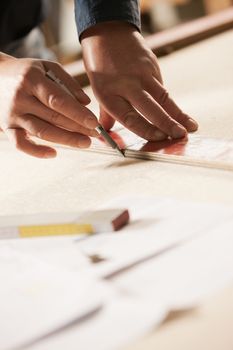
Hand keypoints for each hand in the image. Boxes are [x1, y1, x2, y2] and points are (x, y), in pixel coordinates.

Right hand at [0, 54, 98, 157]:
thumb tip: (86, 103)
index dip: (78, 114)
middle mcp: (20, 98)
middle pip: (53, 118)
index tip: (94, 123)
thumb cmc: (26, 73)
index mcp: (31, 80)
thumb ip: (68, 82)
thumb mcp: (47, 67)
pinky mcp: (7, 128)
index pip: (58, 101)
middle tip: (95, 134)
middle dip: (78, 128)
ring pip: (42, 132)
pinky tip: (54, 153)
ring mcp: (12, 115)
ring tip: (84, 143)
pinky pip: (21, 145)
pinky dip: (37, 152)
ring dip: (66, 140)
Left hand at [81, 22, 197, 140]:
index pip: (130, 117)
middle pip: (150, 107)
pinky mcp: (153, 66)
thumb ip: (106, 114)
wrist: (108, 34)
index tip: (159, 138)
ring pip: (163, 97)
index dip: (146, 129)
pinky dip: (172, 103)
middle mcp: (127, 84)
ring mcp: (142, 74)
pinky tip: (181, 116)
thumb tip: (106, 134)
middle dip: (167, 124)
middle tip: (180, 136)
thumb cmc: (100, 66)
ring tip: (191, 128)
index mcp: (109, 94)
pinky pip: (163, 88)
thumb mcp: (98, 91)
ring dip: (178, 114)